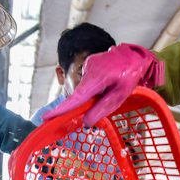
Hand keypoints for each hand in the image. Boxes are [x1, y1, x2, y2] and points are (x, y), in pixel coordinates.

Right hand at [42, 44, 163, 126]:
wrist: (133, 55)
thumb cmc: (129, 76)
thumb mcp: (120, 96)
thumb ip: (102, 109)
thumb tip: (85, 123)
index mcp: (97, 78)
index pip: (76, 97)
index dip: (61, 109)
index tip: (46, 117)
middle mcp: (88, 69)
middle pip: (80, 94)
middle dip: (84, 104)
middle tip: (98, 103)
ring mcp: (87, 65)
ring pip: (85, 88)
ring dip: (93, 94)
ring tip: (110, 88)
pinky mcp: (88, 64)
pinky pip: (87, 82)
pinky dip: (94, 87)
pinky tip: (106, 83)